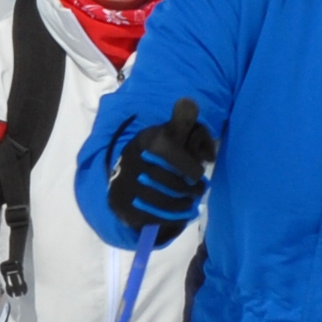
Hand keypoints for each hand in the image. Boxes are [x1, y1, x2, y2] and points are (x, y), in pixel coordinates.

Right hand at [107, 96, 215, 235]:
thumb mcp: (168, 134)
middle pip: (169, 181)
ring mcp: (124, 184)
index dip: (189, 167)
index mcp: (145, 141)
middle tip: (198, 191)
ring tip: (190, 203)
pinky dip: (169, 219)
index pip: (169, 152)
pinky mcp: (121, 205)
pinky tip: (179, 215)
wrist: (126, 175)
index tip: (199, 174)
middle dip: (189, 189)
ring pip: (162, 200)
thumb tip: (189, 103)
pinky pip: (151, 216)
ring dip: (182, 205)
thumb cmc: (157, 154)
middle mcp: (131, 161)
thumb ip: (182, 120)